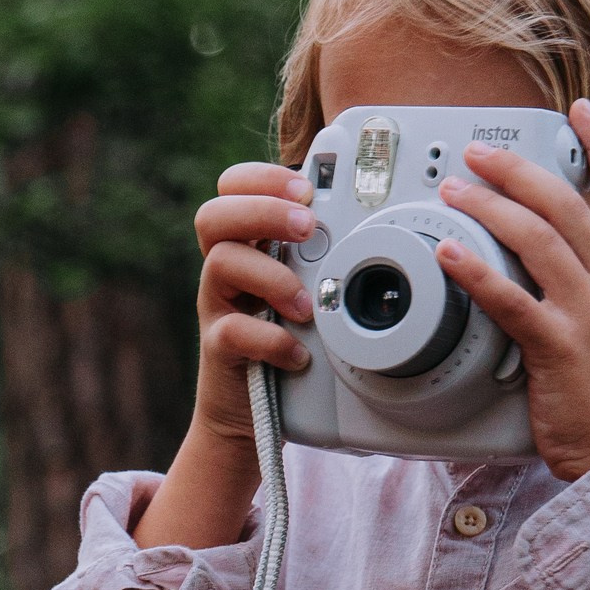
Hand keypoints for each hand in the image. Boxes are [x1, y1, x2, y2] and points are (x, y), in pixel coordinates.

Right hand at [135, 164, 315, 550]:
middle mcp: (225, 268)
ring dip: (273, 277)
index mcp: (248, 243)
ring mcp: (217, 306)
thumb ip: (324, 257)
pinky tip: (299, 353)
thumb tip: (374, 224)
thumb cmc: (287, 340)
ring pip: (220, 263)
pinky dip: (271, 340)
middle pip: (215, 215)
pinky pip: (232, 331)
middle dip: (264, 211)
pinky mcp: (218, 348)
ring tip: (308, 304)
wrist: (251, 412)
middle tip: (306, 226)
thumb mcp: (310, 290)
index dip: (262, 178)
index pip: (233, 187)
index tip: (305, 187)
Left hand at [432, 97, 589, 482]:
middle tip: (477, 156)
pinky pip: (510, 297)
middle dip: (518, 170)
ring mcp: (589, 314)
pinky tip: (449, 253)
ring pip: (536, 239)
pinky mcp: (557, 348)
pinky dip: (476, 270)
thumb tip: (564, 261)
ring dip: (489, 207)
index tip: (582, 110)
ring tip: (453, 192)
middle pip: (567, 204)